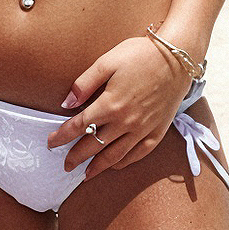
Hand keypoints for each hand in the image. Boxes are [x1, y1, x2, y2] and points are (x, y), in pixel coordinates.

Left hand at [46, 35, 191, 176]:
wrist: (178, 57)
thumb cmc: (141, 55)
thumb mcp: (107, 62)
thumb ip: (84, 84)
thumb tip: (66, 103)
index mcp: (109, 104)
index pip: (78, 126)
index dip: (62, 136)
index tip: (50, 143)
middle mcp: (125, 122)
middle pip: (94, 145)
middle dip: (76, 157)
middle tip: (66, 165)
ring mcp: (143, 128)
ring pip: (115, 155)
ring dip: (98, 167)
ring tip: (86, 175)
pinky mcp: (158, 130)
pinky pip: (139, 153)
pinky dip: (125, 162)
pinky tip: (116, 165)